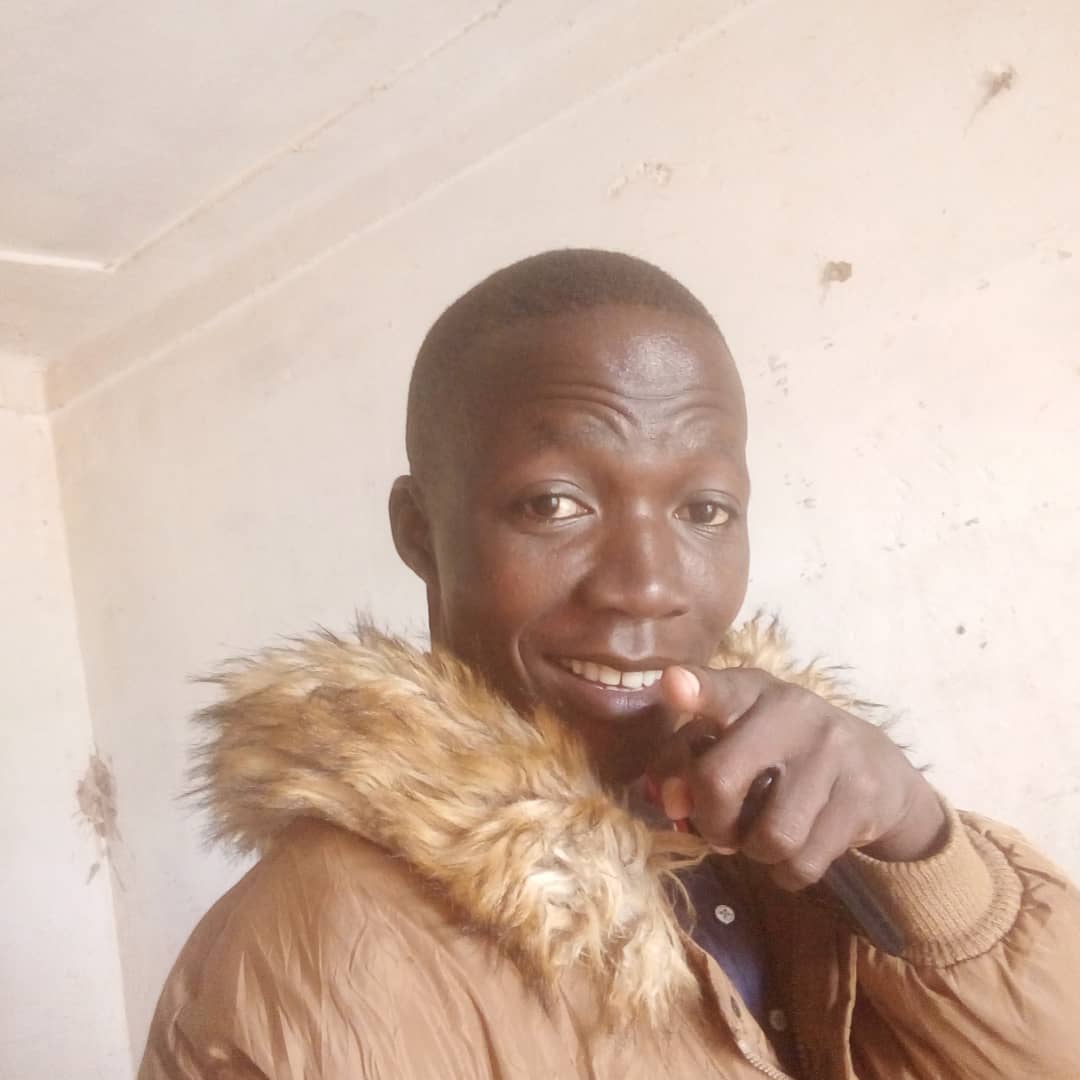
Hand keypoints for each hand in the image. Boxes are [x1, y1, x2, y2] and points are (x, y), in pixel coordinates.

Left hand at [651, 665, 947, 889]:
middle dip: (710, 822)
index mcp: (751, 692)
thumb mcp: (737, 740)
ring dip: (756, 853)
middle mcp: (792, 712)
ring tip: (765, 837)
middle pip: (719, 781)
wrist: (880, 771)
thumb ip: (688, 762)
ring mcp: (833, 753)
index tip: (673, 684)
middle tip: (721, 829)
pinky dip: (788, 872)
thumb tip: (670, 803)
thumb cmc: (785, 754)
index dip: (695, 690)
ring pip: (770, 836)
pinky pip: (804, 862)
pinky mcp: (863, 797)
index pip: (720, 688)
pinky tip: (795, 852)